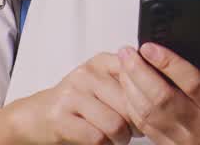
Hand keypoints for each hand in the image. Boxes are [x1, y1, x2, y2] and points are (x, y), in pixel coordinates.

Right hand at [12, 51, 141, 144]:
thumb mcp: (101, 83)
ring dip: (121, 138)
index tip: (151, 108)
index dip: (149, 96)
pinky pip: (97, 138)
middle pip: (130, 103)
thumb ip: (127, 80)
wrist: (37, 115)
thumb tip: (162, 90)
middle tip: (134, 130)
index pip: (136, 73)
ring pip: (115, 123)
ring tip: (117, 137)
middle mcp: (87, 74)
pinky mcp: (61, 118)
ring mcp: (72, 95)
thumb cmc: (76, 101)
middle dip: (137, 124)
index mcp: (101, 62)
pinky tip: (101, 141)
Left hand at [117, 30, 199, 144]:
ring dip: (132, 89)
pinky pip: (148, 129)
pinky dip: (134, 108)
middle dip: (140, 72)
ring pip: (150, 115)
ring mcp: (187, 142)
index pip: (193, 83)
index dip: (168, 62)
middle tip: (128, 52)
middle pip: (163, 99)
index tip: (150, 46)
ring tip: (125, 66)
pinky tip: (129, 90)